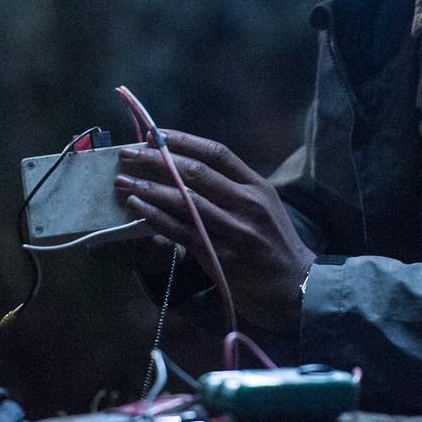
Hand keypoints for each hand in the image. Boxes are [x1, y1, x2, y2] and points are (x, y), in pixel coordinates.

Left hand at [114, 131, 315, 336]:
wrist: (298, 288)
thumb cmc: (275, 245)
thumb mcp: (263, 208)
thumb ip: (232, 190)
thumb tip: (185, 175)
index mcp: (257, 186)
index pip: (217, 153)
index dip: (183, 140)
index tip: (155, 133)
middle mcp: (247, 204)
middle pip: (196, 173)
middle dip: (157, 160)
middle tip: (128, 154)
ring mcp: (235, 231)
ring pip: (186, 201)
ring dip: (149, 188)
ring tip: (123, 181)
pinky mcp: (222, 257)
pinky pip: (182, 233)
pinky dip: (157, 218)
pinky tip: (138, 208)